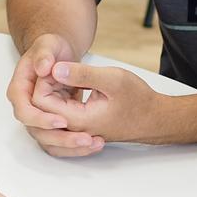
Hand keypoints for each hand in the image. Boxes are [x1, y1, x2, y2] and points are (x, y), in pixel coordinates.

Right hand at [6, 34, 103, 156]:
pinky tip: (93, 143)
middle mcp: (26, 106)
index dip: (41, 119)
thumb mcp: (48, 45)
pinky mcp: (51, 122)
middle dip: (60, 138)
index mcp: (20, 89)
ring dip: (70, 146)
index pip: (24, 111)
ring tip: (92, 143)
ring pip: (49, 140)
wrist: (59, 54)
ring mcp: (38, 116)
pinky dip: (75, 145)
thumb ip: (44, 55)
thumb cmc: (50, 48)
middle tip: (83, 139)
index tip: (62, 121)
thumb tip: (43, 68)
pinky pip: (59, 140)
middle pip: (37, 131)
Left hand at [36, 60, 165, 144]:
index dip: (45, 80)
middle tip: (63, 70)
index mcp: (78, 119)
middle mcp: (74, 129)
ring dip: (53, 92)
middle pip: (41, 110)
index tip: (59, 66)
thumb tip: (55, 68)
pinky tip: (73, 86)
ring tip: (68, 77)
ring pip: (49, 114)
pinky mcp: (82, 127)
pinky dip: (61, 100)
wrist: (155, 118)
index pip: (41, 102)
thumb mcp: (112, 79)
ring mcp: (77, 130)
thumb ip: (82, 74)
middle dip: (47, 86)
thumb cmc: (138, 100)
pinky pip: (60, 117)